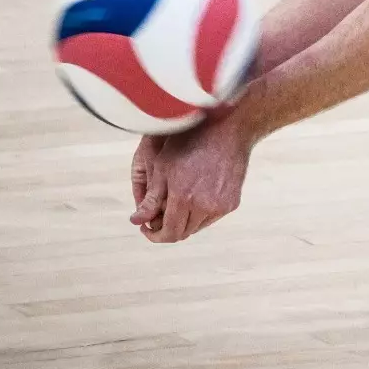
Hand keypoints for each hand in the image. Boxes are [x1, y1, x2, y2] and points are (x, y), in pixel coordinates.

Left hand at [129, 112, 254, 243]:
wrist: (227, 132)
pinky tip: (195, 196)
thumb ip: (150, 199)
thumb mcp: (162, 168)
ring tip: (177, 203)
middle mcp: (204, 206)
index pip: (169, 234)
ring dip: (184, 222)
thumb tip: (136, 221)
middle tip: (158, 216)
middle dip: (168, 228)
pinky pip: (211, 218)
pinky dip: (200, 214)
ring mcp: (220, 206)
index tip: (146, 228)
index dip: (155, 236)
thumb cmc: (191, 144)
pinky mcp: (232, 203)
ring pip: (197, 227)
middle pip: (182, 233)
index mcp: (184, 198)